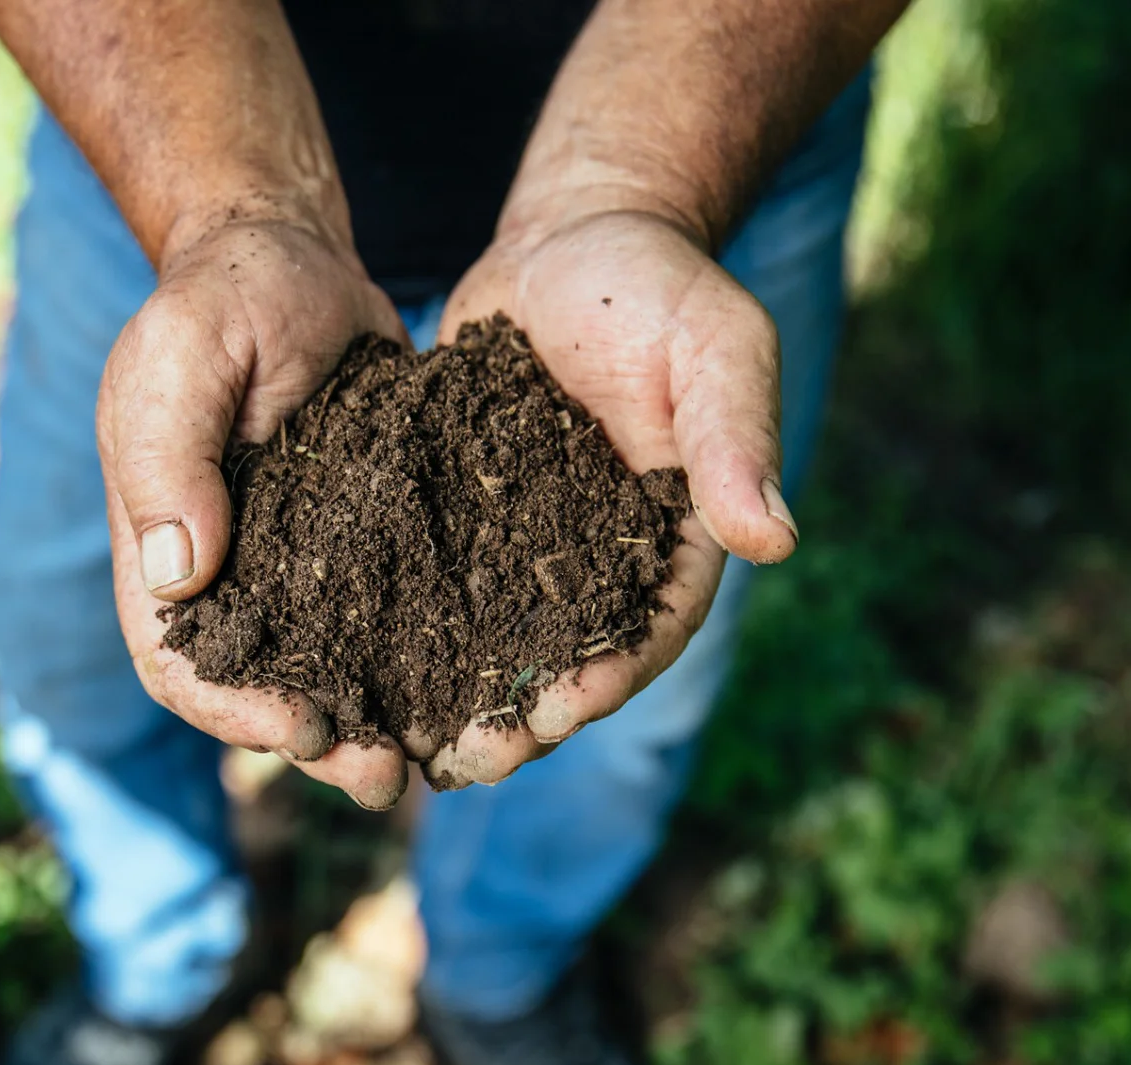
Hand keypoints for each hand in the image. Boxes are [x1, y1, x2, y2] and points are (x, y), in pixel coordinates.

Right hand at [98, 214, 412, 809]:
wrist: (294, 260)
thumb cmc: (222, 299)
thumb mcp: (180, 359)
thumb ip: (168, 457)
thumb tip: (178, 575)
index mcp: (166, 550)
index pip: (181, 663)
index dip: (233, 711)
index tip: (300, 728)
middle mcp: (234, 575)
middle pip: (263, 692)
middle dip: (320, 743)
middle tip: (385, 772)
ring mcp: (302, 566)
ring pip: (334, 671)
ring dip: (378, 721)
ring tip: (440, 754)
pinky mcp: (369, 541)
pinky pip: (392, 617)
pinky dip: (425, 660)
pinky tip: (479, 682)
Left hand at [424, 204, 798, 787]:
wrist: (572, 237)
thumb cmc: (657, 286)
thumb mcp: (713, 349)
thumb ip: (735, 438)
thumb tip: (774, 541)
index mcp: (676, 537)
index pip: (647, 631)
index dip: (603, 681)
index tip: (552, 718)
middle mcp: (603, 557)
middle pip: (565, 659)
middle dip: (520, 717)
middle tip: (464, 760)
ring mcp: (532, 543)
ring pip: (496, 639)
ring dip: (456, 695)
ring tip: (405, 742)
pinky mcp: (468, 516)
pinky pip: (437, 582)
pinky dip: (405, 628)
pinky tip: (356, 662)